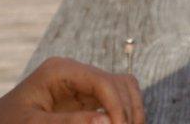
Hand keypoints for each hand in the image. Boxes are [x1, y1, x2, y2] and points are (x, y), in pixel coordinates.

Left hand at [0, 57, 143, 123]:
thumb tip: (110, 123)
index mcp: (60, 70)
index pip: (103, 81)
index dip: (118, 106)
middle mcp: (74, 72)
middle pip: (118, 82)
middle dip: (128, 109)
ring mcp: (79, 84)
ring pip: (120, 88)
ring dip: (129, 110)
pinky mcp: (81, 99)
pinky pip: (110, 101)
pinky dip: (119, 114)